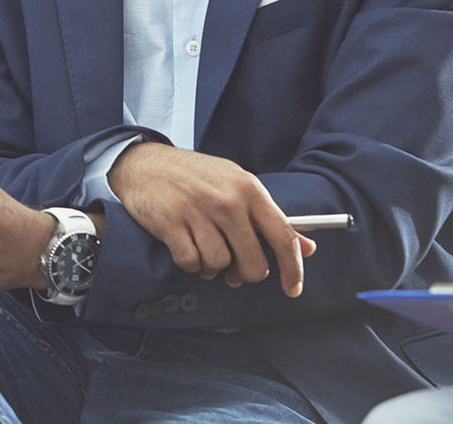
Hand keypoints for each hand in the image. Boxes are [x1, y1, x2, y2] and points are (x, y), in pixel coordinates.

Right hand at [107, 142, 315, 295]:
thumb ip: (268, 218)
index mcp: (249, 188)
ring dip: (213, 268)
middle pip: (253, 262)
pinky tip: (187, 248)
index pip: (283, 236)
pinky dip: (191, 264)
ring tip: (205, 251)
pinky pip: (191, 263)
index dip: (293, 268)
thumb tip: (307, 248)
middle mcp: (227, 200)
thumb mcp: (236, 184)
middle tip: (235, 270)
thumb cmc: (195, 177)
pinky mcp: (171, 223)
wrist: (144, 163)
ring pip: (220, 265)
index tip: (293, 288)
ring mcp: (198, 212)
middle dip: (244, 273)